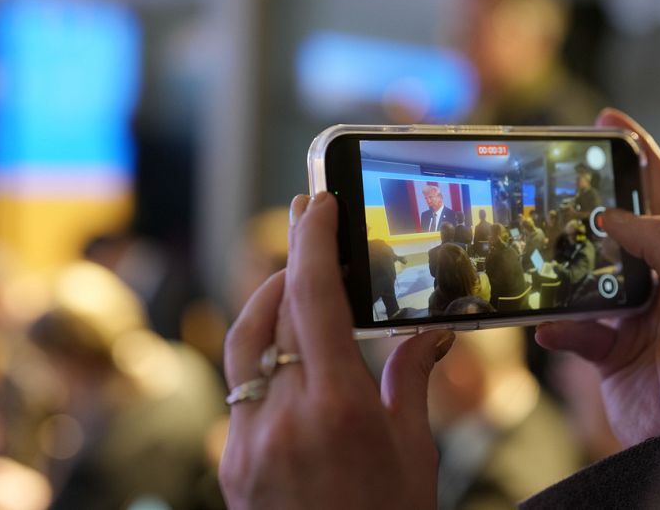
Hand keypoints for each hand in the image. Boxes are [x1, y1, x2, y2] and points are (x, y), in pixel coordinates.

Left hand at [219, 192, 454, 508]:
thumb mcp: (414, 452)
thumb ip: (412, 380)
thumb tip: (429, 334)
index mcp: (338, 407)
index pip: (313, 299)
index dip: (313, 241)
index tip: (316, 202)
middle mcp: (283, 416)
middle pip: (269, 312)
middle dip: (289, 264)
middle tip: (308, 230)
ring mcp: (246, 438)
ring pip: (244, 345)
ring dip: (268, 305)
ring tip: (297, 284)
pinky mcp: (230, 458)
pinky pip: (240, 386)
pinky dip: (262, 355)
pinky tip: (289, 355)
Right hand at [536, 109, 659, 446]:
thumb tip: (616, 217)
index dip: (640, 154)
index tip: (609, 121)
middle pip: (619, 228)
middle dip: (588, 205)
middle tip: (556, 182)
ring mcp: (632, 314)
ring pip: (586, 277)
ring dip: (563, 271)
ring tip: (538, 254)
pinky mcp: (608, 348)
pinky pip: (572, 328)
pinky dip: (558, 329)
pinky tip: (548, 330)